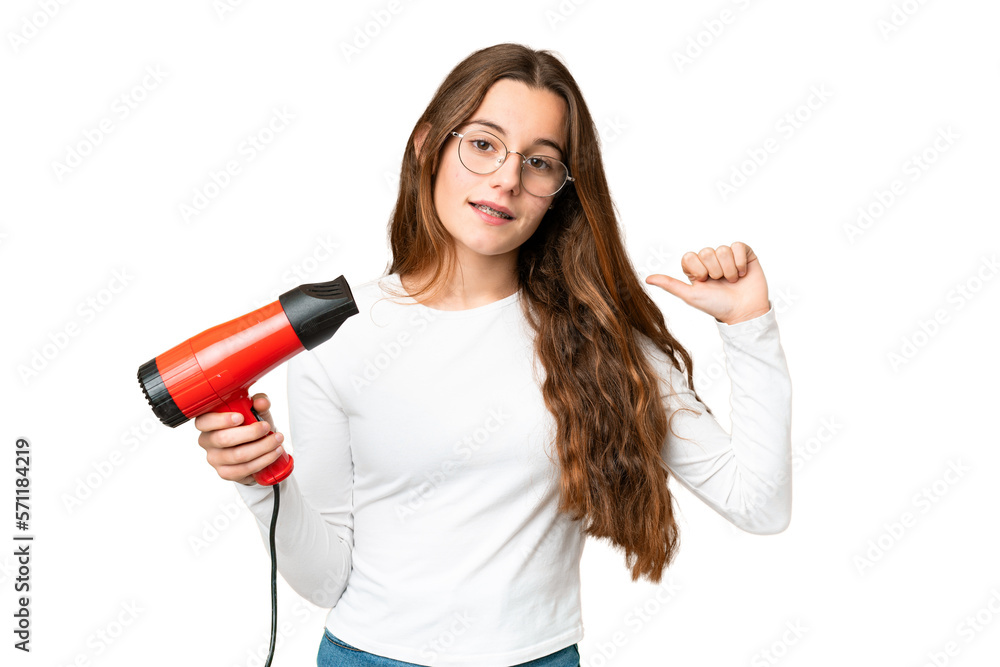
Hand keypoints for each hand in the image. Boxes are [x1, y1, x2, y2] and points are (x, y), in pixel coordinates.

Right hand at [194, 393, 284, 484]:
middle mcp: (207, 441)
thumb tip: (261, 402)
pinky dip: (263, 460)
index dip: (221, 420)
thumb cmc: (250, 426)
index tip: (241, 417)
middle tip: (266, 427)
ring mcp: (215, 459)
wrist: (256, 447)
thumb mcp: (255, 411)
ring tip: (277, 440)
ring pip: (238, 455)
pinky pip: (245, 469)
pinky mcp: (225, 473)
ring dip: (262, 447)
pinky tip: (273, 453)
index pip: (204, 422)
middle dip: (250, 433)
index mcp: (208, 423)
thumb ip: (258, 403)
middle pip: (223, 439)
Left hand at [645, 242, 769, 324]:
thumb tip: (647, 279)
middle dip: (714, 271)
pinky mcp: (744, 254)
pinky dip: (740, 262)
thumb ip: (670, 285)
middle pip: (707, 251)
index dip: (698, 269)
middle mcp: (711, 260)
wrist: (744, 311)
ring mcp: (727, 256)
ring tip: (732, 281)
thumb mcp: (690, 296)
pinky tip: (742, 273)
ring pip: (723, 249)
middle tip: (720, 283)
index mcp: (696, 268)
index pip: (690, 256)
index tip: (704, 282)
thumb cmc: (717, 306)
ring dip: (728, 270)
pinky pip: (738, 246)